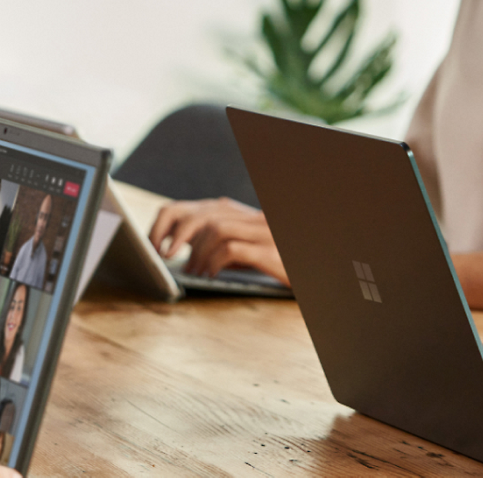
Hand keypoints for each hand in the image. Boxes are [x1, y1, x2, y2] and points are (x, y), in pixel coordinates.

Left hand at [147, 198, 287, 285]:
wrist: (323, 273)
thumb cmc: (285, 264)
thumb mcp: (254, 250)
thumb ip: (229, 244)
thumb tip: (191, 252)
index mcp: (247, 215)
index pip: (201, 208)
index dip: (174, 221)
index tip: (159, 242)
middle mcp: (254, 218)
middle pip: (204, 214)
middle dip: (177, 235)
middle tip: (165, 256)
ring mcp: (263, 233)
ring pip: (215, 228)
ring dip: (196, 251)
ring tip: (192, 270)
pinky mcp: (270, 251)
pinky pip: (231, 249)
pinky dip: (213, 261)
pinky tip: (210, 274)